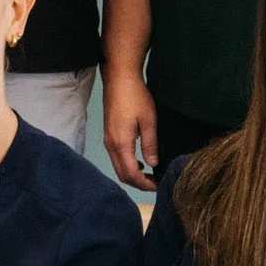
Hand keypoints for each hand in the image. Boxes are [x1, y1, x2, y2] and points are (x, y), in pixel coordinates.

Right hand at [103, 69, 157, 188]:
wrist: (119, 79)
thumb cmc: (134, 96)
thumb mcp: (149, 121)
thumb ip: (150, 145)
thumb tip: (152, 164)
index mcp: (121, 143)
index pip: (131, 174)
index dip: (144, 184)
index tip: (157, 186)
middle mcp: (111, 144)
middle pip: (121, 174)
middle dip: (137, 183)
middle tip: (154, 184)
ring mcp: (108, 140)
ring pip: (118, 166)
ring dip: (132, 174)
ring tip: (149, 175)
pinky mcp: (108, 134)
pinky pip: (116, 157)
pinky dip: (127, 164)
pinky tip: (139, 161)